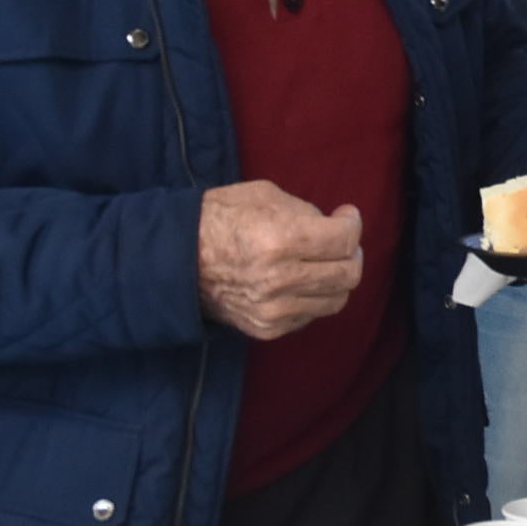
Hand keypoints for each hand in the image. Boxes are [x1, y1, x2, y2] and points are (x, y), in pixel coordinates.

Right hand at [197, 181, 361, 339]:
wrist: (175, 260)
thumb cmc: (220, 218)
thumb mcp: (265, 197)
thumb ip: (308, 212)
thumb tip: (337, 226)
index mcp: (280, 241)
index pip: (344, 240)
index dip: (352, 224)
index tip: (345, 215)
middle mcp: (279, 281)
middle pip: (348, 274)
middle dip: (351, 253)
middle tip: (340, 241)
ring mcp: (273, 310)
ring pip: (335, 299)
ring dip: (335, 277)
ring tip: (320, 261)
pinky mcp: (267, 329)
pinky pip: (311, 314)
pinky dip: (312, 296)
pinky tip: (297, 279)